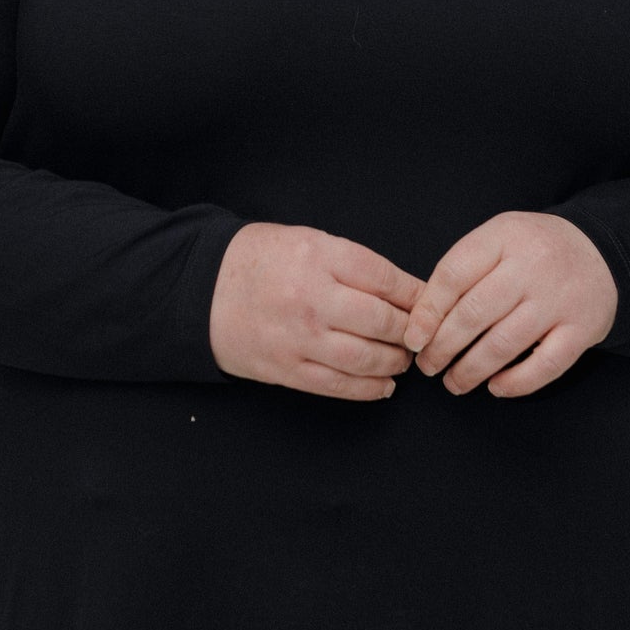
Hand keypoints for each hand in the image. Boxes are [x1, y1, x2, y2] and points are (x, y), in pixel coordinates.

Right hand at [210, 222, 423, 401]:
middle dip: (409, 330)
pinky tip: (384, 385)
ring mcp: (299, 338)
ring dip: (394, 362)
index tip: (428, 303)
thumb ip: (352, 262)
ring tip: (403, 359)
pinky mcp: (287, 369)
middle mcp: (311, 297)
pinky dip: (369, 389)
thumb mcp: (306, 241)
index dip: (415, 294)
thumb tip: (404, 289)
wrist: (201, 289)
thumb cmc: (258, 261)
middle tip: (419, 333)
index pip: (385, 279)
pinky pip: (339, 385)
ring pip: (366, 357)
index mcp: (318, 256)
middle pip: (382, 320)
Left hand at [401, 211, 618, 396]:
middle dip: (443, 347)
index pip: (454, 275)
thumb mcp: (499, 238)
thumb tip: (422, 321)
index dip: (428, 312)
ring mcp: (559, 298)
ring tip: (454, 382)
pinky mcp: (583, 328)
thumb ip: (464, 270)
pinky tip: (496, 387)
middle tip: (428, 366)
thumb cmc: (535, 250)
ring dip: (471, 370)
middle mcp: (533, 266)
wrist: (601, 251)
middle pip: (474, 313)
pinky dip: (516, 382)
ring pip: (504, 344)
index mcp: (504, 236)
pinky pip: (545, 365)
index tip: (414, 339)